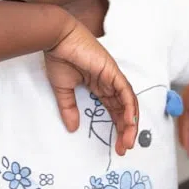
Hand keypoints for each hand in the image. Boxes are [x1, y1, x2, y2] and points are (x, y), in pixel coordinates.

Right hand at [45, 19, 138, 155]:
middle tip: (124, 149)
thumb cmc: (59, 58)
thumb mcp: (63, 89)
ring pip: (128, 103)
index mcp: (100, 86)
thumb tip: (72, 128)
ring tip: (128, 142)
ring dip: (130, 123)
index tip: (117, 146)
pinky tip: (130, 122)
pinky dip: (130, 107)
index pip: (114, 110)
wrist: (58, 39)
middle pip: (124, 110)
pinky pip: (126, 92)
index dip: (117, 127)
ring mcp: (113, 77)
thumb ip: (69, 108)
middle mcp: (110, 83)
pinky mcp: (113, 72)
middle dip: (126, 130)